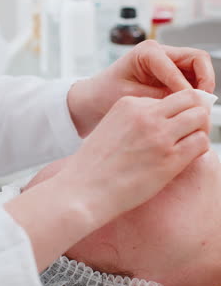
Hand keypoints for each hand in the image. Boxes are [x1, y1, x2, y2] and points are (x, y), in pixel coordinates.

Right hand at [60, 90, 209, 226]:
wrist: (83, 189)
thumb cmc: (95, 165)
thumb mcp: (111, 128)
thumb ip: (136, 120)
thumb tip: (164, 123)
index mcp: (130, 104)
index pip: (169, 96)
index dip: (178, 109)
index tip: (178, 123)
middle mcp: (147, 115)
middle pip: (191, 99)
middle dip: (196, 111)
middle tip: (192, 129)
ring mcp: (159, 136)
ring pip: (200, 117)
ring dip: (200, 129)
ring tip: (190, 144)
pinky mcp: (169, 159)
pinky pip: (201, 143)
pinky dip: (200, 148)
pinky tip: (187, 157)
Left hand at [68, 41, 214, 136]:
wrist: (95, 98)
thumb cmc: (107, 94)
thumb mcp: (132, 97)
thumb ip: (159, 97)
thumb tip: (185, 101)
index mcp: (148, 52)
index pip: (181, 65)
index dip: (187, 88)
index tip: (189, 106)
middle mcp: (160, 53)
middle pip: (198, 59)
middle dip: (204, 81)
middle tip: (202, 103)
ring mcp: (167, 63)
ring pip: (198, 68)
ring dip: (202, 87)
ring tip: (197, 107)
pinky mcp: (170, 74)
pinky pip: (191, 79)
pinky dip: (194, 92)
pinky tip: (188, 108)